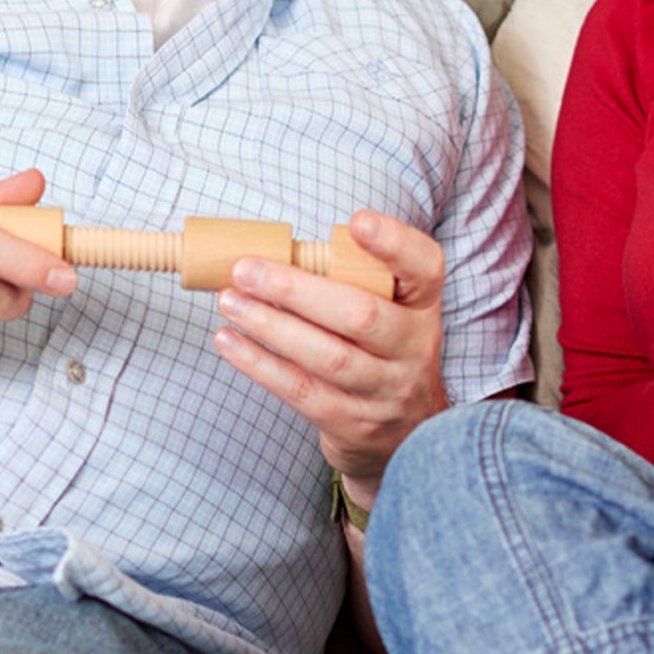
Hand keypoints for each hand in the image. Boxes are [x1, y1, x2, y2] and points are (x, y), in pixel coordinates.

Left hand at [211, 209, 447, 489]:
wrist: (407, 433)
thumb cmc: (381, 350)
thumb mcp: (391, 310)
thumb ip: (352, 280)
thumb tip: (272, 252)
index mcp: (422, 304)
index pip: (423, 267)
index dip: (393, 243)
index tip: (356, 221)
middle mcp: (415, 346)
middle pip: (361, 315)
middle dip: (295, 290)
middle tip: (245, 270)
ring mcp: (388, 390)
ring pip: (328, 357)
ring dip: (270, 326)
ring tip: (229, 302)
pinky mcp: (355, 424)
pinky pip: (303, 391)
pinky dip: (260, 364)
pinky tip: (229, 342)